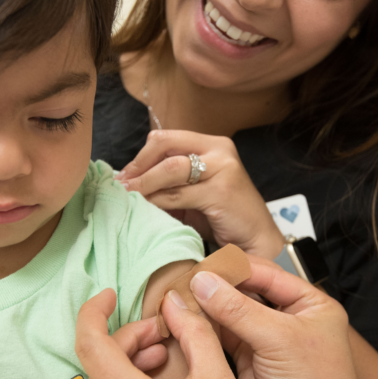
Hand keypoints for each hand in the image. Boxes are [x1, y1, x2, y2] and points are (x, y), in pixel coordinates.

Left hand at [117, 130, 284, 258]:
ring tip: (128, 197)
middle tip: (122, 185)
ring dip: (144, 184)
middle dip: (138, 166)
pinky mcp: (221, 191)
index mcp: (212, 144)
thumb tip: (129, 181)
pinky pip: (178, 194)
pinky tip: (146, 209)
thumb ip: (170, 182)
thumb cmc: (223, 217)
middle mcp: (219, 149)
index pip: (166, 138)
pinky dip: (157, 201)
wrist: (256, 239)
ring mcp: (223, 168)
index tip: (124, 175)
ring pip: (170, 169)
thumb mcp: (194, 192)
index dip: (141, 156)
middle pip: (165, 146)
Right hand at [191, 261, 375, 378]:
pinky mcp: (246, 361)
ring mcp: (265, 339)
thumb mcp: (279, 341)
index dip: (231, 269)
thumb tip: (203, 282)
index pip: (264, 273)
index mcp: (308, 302)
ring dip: (204, 309)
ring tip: (175, 300)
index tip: (199, 267)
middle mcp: (286, 317)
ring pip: (228, 314)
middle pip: (243, 291)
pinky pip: (220, 338)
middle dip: (213, 288)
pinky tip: (181, 322)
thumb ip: (239, 310)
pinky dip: (201, 330)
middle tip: (181, 283)